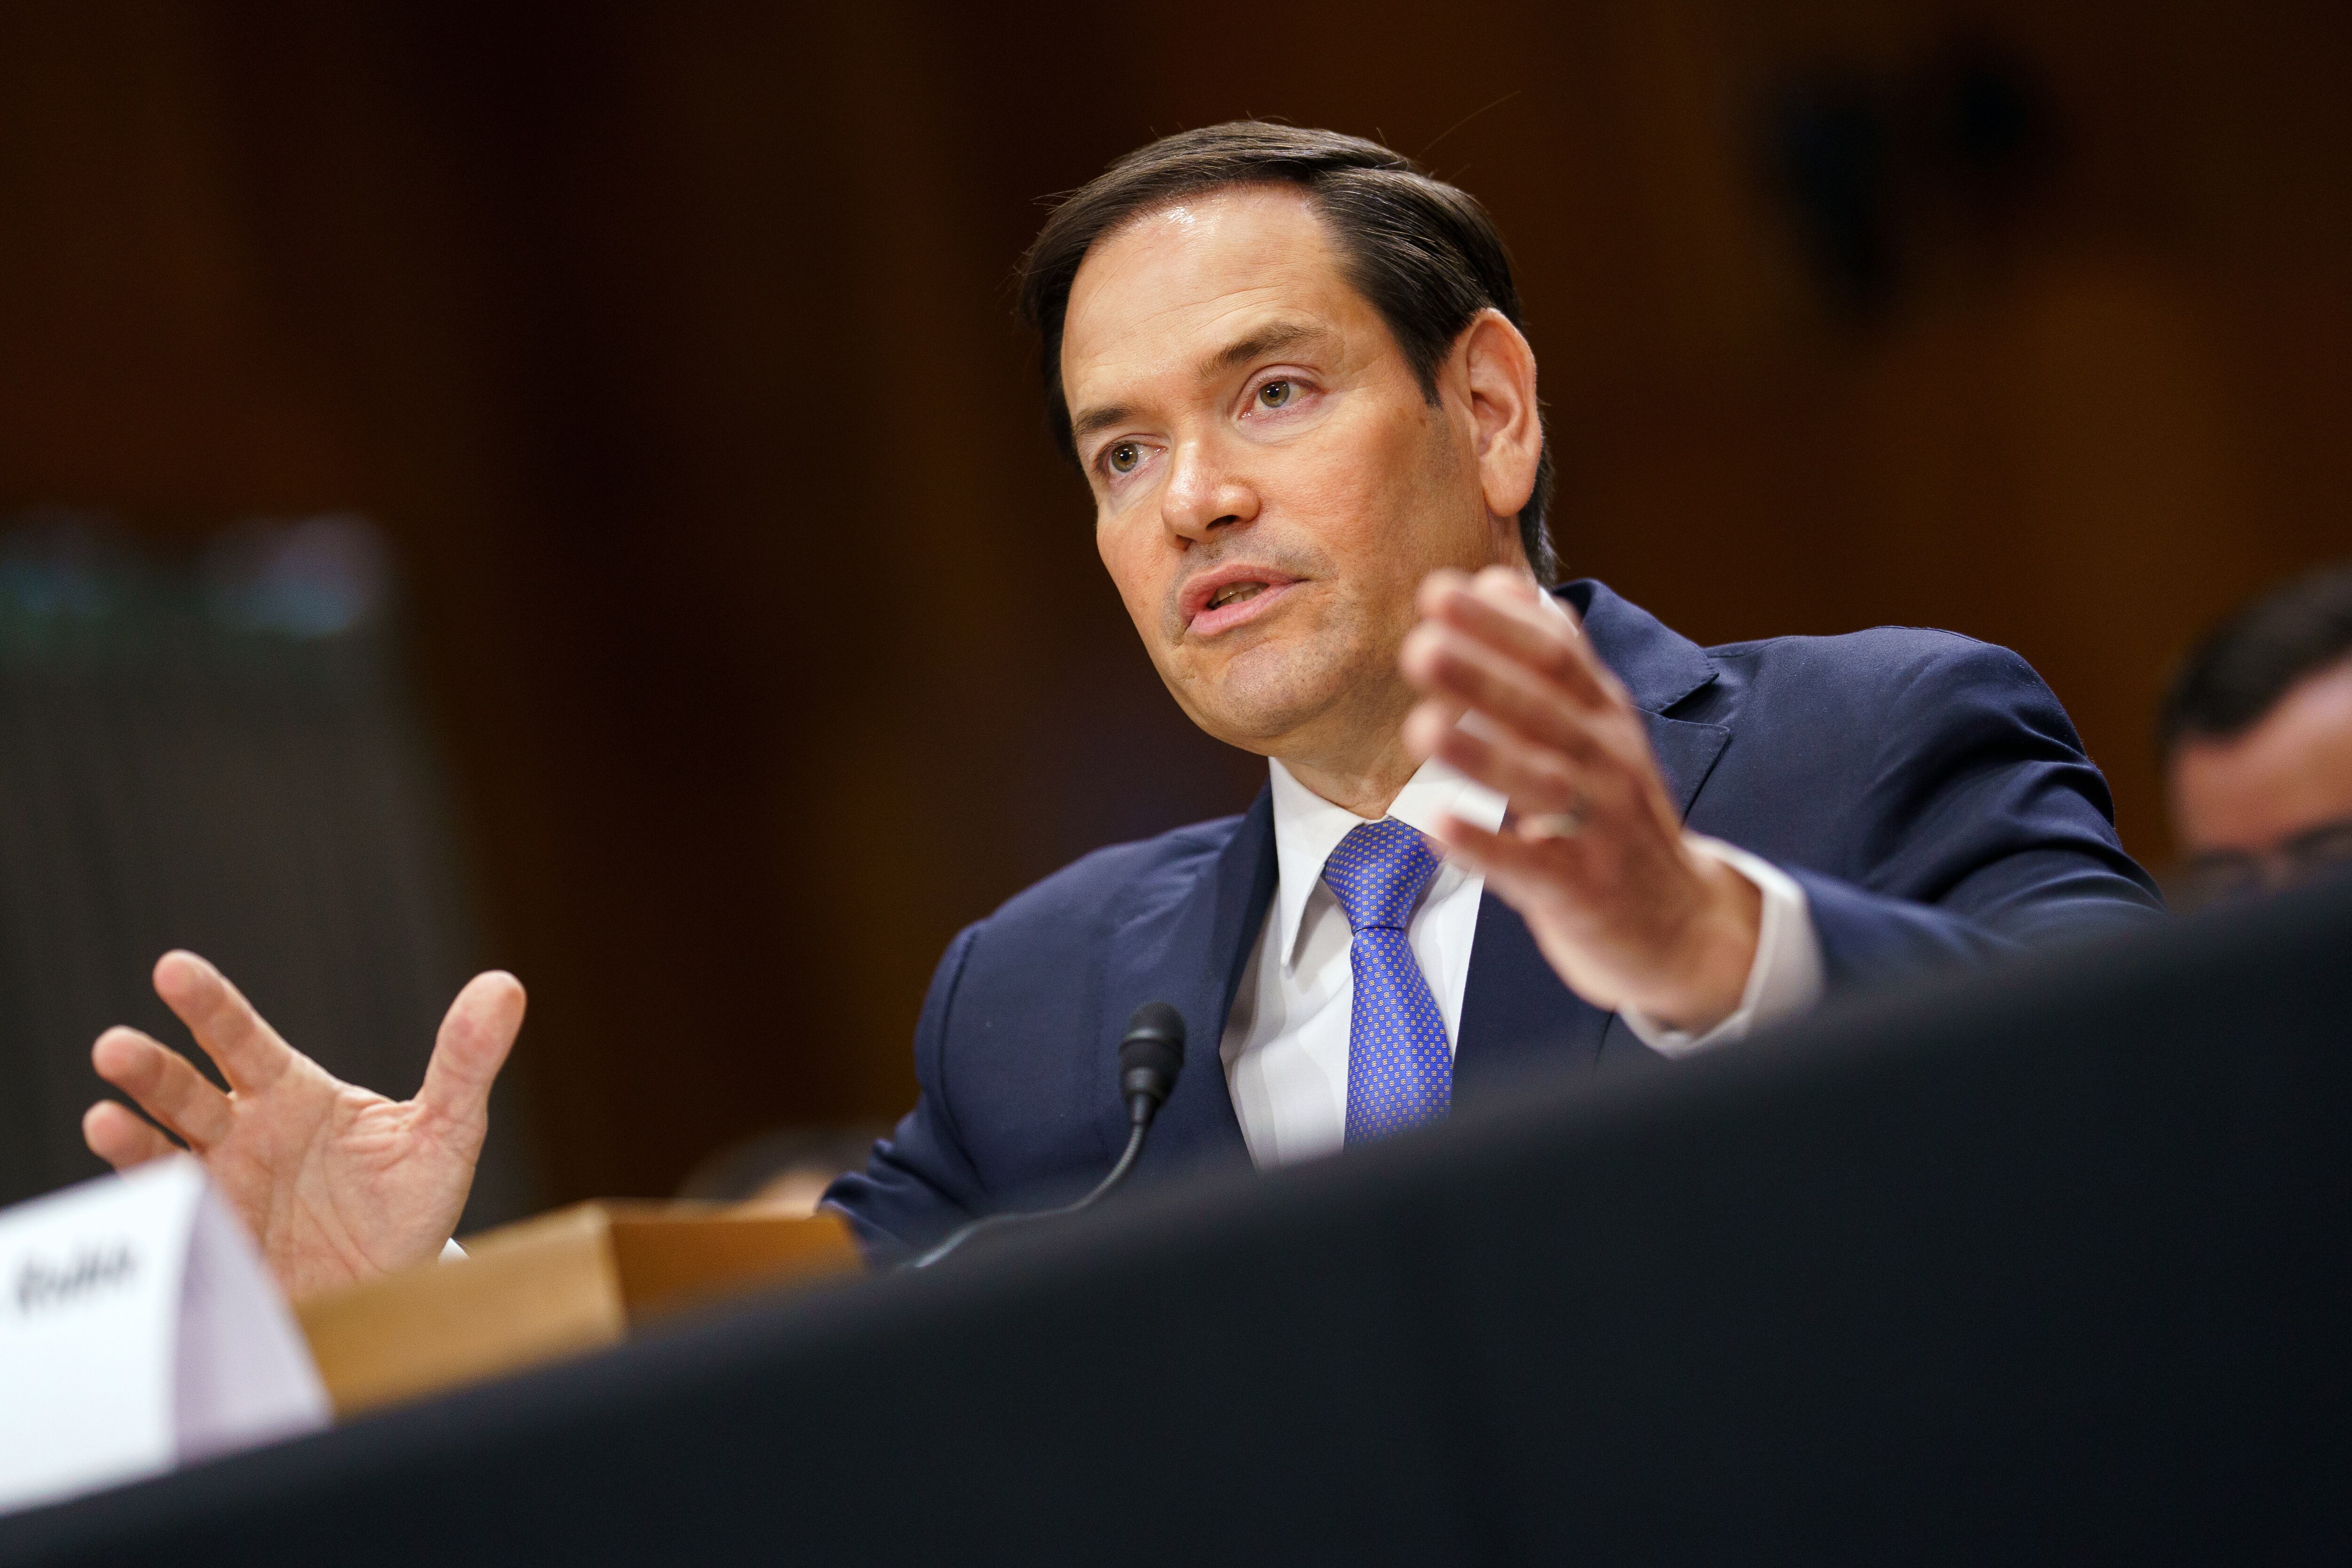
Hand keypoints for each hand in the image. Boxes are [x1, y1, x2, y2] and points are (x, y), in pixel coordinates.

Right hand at [82, 950, 524, 1299]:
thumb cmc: (411, 1201)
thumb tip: (505, 986)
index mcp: (293, 1094)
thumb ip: (465, 1061)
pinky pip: (171, 1217)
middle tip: (114, 1047)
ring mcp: (223, 1185)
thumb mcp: (448, 1131)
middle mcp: (245, 1131)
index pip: (243, 1040)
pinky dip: (146, 1203)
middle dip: (150, 1068)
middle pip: (188, 1088)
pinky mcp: (216, 1240)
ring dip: (130, 1131)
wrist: (394, 1285)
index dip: (210, 1005)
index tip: (174, 970)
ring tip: (102, 1114)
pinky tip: (130, 1189)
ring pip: (164, 1147)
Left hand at [1399, 566, 1758, 1032]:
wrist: (1679, 922)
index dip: (1501, 625)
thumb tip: (1503, 581)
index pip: (1557, 657)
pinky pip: (1530, 866)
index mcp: (1605, 717)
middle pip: (1547, 713)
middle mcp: (1608, 763)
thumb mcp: (1597, 728)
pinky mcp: (1582, 890)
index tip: (1440, 592)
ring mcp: (1600, 827)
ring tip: (1423, 727)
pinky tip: (1436, 825)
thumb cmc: (1616, 816)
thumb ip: (1552, 659)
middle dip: (1484, 677)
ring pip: (1542, 784)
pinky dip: (1484, 845)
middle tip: (1420, 646)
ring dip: (1482, 755)